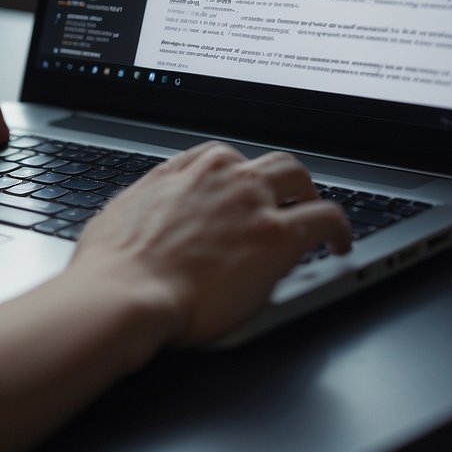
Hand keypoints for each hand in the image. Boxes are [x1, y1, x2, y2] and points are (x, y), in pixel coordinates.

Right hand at [70, 142, 350, 345]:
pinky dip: (340, 229)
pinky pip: (326, 219)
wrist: (124, 293)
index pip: (220, 157)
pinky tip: (340, 244)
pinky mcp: (278, 238)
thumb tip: (140, 212)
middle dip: (280, 179)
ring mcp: (253, 203)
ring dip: (311, 194)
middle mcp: (221, 178)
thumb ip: (142, 206)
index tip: (238, 190)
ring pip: (300, 178)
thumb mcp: (118, 216)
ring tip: (318, 217)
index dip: (235, 175)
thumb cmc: (111, 267)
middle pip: (265, 162)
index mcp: (182, 171)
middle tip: (286, 199)